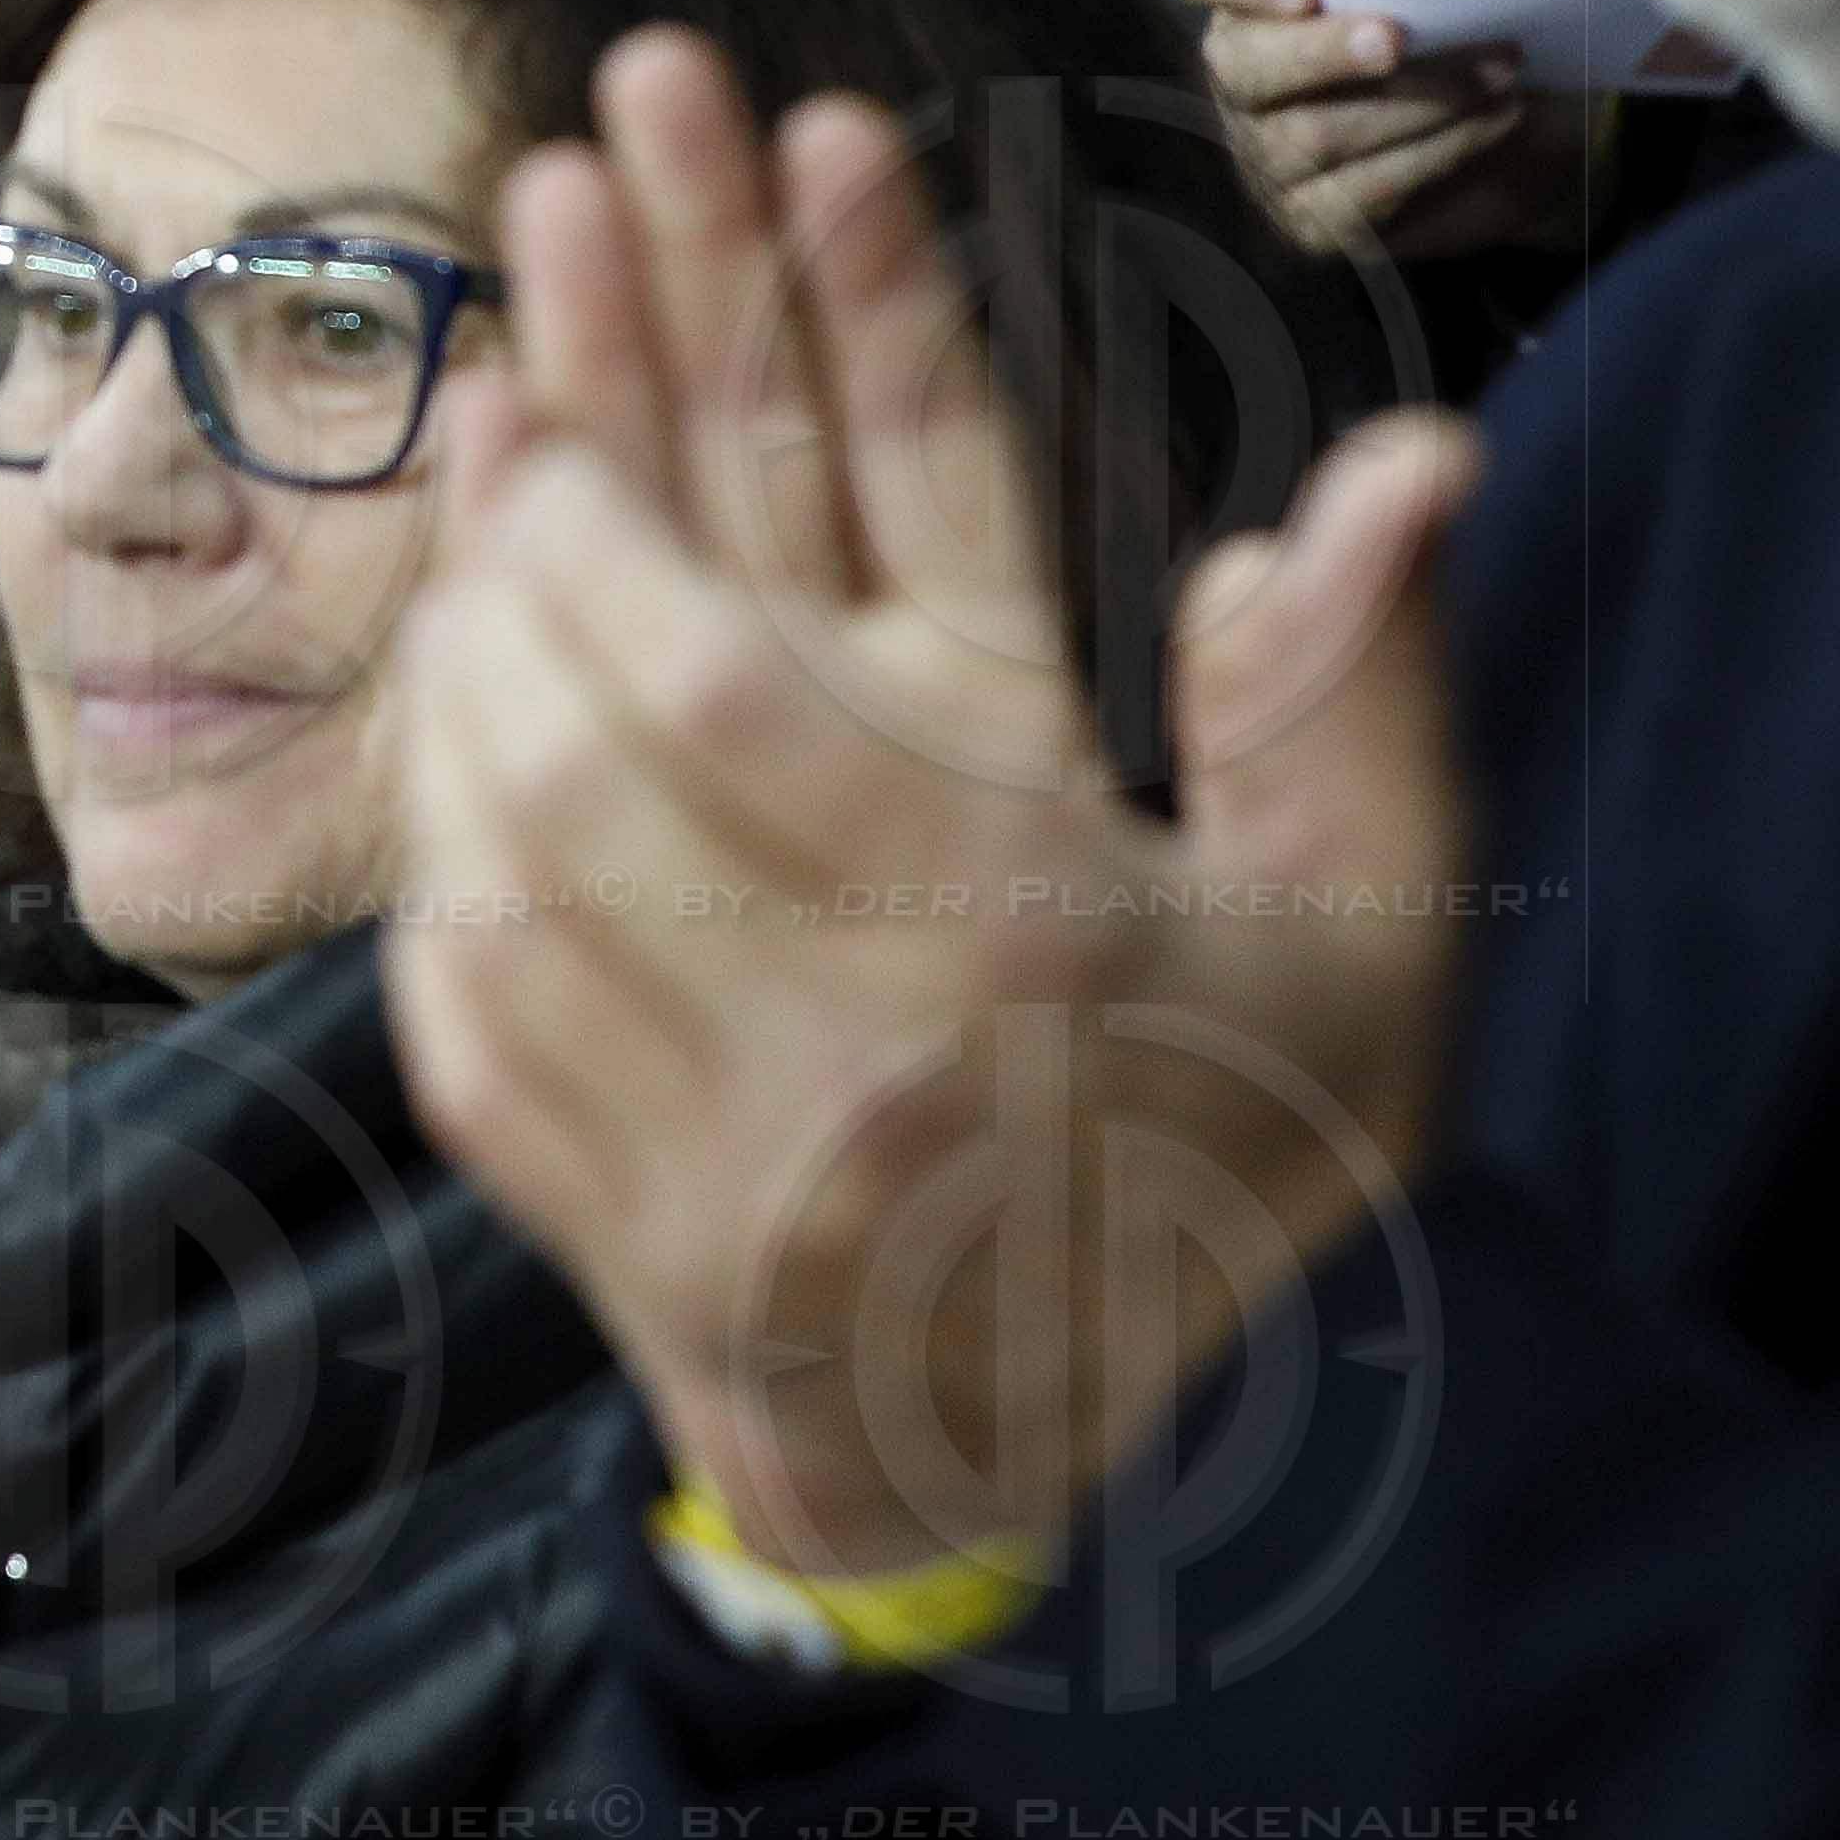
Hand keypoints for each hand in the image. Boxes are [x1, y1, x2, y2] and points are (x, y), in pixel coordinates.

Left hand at [382, 30, 1482, 1585]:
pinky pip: (463, 1016)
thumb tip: (1405, 462)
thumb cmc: (1252, 1124)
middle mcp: (858, 1062)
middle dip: (504, 564)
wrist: (1152, 1439)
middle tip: (492, 408)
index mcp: (1030, 942)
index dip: (607, 530)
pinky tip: (444, 733)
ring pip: (498, 876)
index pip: (732, 698)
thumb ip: (1357, 685)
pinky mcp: (627, 1242)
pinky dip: (435, 856)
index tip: (549, 400)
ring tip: (461, 539)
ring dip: (449, 687)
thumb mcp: (1369, 919)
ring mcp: (727, 1173)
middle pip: (578, 767)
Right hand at [1158, 0, 1580, 257]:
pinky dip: (1438, 152)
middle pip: (1242, 62)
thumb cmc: (1457, 22)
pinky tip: (1494, 118)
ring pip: (1312, 135)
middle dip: (1321, 53)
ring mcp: (1265, 153)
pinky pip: (1358, 195)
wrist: (1501, 120)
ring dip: (1419, 101)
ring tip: (1499, 72)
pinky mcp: (1310, 218)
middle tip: (1395, 40)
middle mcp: (1240, 72)